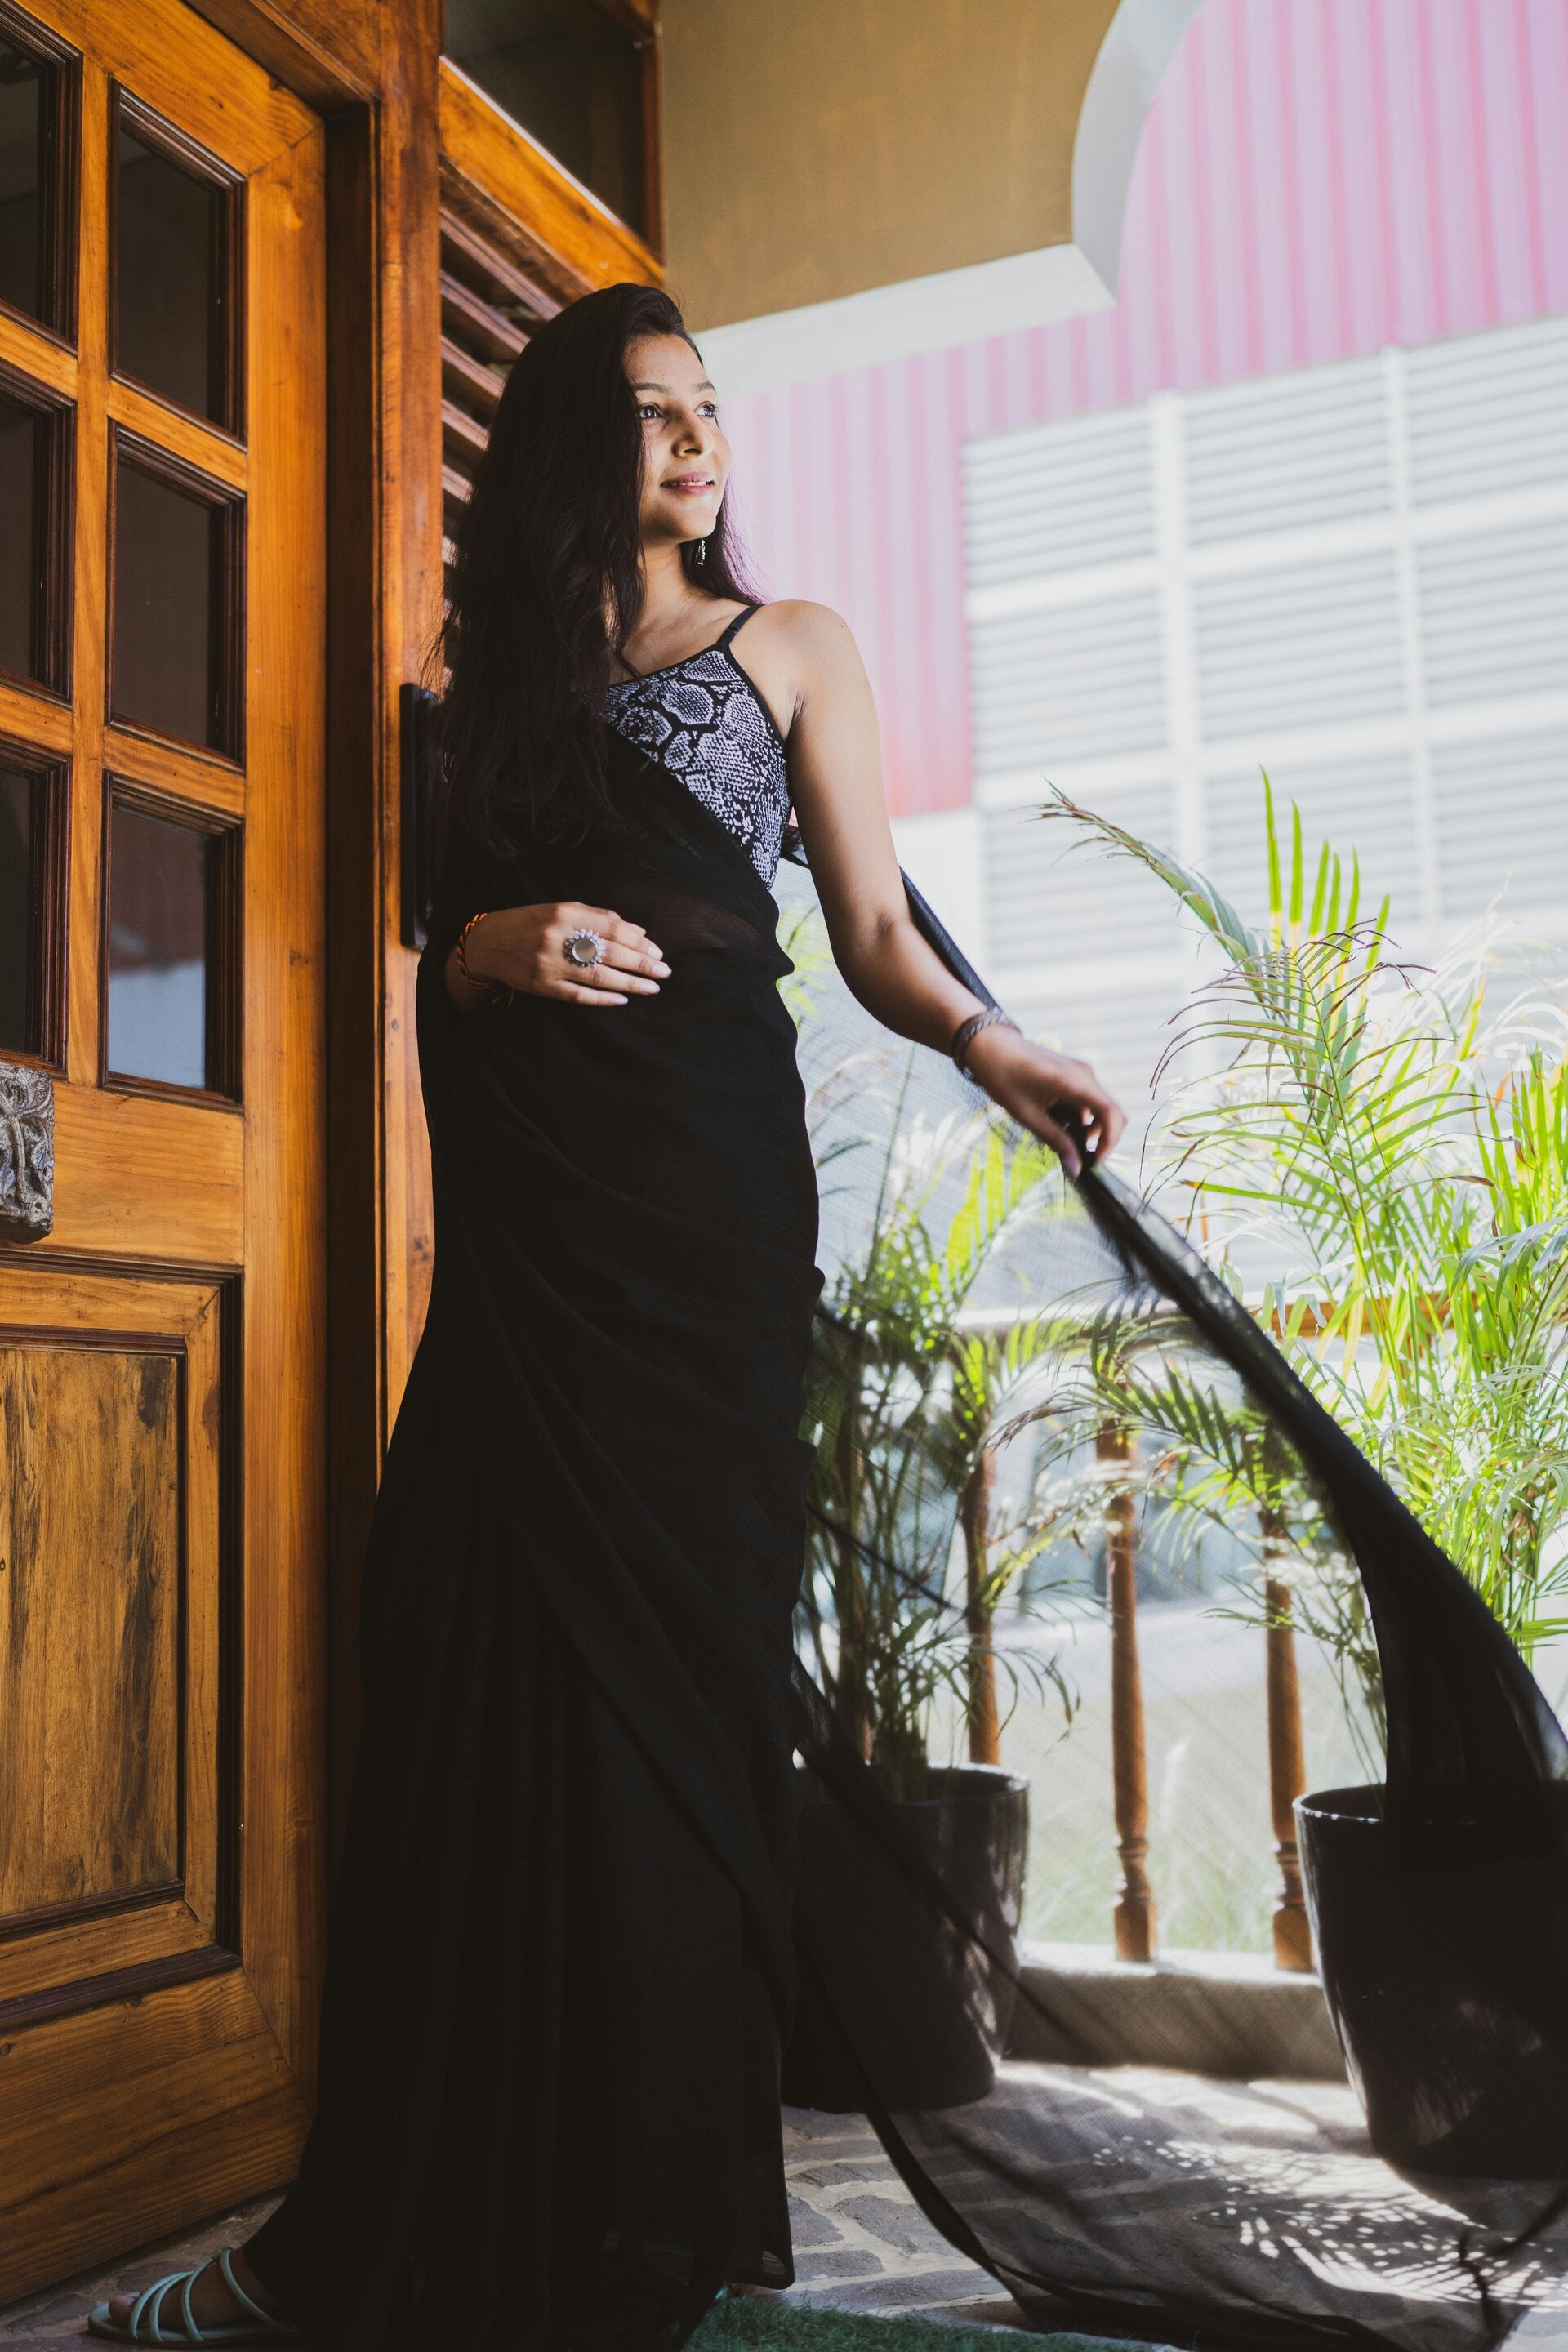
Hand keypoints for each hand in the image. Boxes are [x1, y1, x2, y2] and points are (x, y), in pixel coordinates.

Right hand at [451, 902, 669, 1008]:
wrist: (489, 943)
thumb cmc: (532, 923)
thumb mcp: (562, 910)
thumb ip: (600, 917)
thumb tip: (639, 932)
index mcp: (565, 914)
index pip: (612, 928)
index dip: (639, 942)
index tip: (658, 952)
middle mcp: (558, 937)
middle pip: (610, 953)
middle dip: (642, 964)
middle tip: (664, 973)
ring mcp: (549, 964)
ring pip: (599, 976)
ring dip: (630, 984)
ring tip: (652, 988)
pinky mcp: (542, 986)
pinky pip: (578, 995)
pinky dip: (603, 999)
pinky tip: (622, 1000)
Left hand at [963, 1023, 1123, 1178]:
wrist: (992, 1046)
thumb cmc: (1004, 1078)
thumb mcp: (1029, 1116)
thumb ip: (1056, 1141)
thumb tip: (1076, 1171)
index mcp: (1073, 1082)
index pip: (1111, 1112)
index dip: (1110, 1140)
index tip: (1095, 1160)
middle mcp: (1085, 1074)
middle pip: (1112, 1111)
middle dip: (1102, 1138)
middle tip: (1080, 1156)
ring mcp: (1082, 1071)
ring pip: (1102, 1107)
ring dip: (1091, 1128)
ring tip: (1063, 1139)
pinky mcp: (1076, 1073)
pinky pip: (1090, 1099)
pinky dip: (1082, 1117)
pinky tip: (1059, 1123)